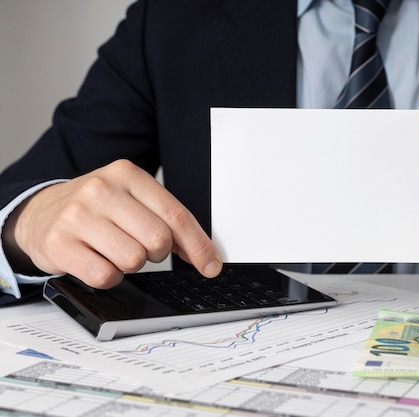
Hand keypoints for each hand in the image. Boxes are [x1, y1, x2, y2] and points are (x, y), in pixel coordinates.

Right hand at [2, 159, 221, 287]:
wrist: (39, 213)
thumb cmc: (96, 208)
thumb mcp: (132, 199)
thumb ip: (167, 219)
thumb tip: (204, 254)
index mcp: (127, 174)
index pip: (176, 215)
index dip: (198, 246)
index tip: (211, 266)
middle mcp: (101, 190)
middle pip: (158, 239)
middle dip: (158, 253)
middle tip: (142, 247)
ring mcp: (78, 217)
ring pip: (134, 259)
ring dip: (132, 264)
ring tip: (114, 249)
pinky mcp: (60, 245)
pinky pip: (106, 276)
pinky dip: (109, 276)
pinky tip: (98, 260)